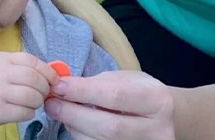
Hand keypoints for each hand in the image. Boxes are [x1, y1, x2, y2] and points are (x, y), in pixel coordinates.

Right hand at [0, 52, 59, 127]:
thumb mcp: (0, 63)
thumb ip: (21, 65)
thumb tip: (51, 73)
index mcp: (4, 59)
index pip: (32, 62)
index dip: (47, 71)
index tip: (54, 79)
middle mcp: (1, 74)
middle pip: (34, 79)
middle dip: (44, 88)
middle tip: (43, 93)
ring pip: (31, 96)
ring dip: (38, 101)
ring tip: (33, 103)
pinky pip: (24, 112)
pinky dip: (29, 113)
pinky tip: (24, 111)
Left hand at [44, 70, 174, 139]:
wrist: (163, 119)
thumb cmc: (139, 94)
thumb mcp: (125, 80)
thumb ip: (97, 84)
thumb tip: (62, 87)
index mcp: (158, 100)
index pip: (116, 96)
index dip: (83, 92)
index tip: (58, 86)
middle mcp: (157, 130)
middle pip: (108, 128)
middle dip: (73, 114)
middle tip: (51, 104)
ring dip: (74, 128)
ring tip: (63, 112)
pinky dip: (81, 137)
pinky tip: (76, 125)